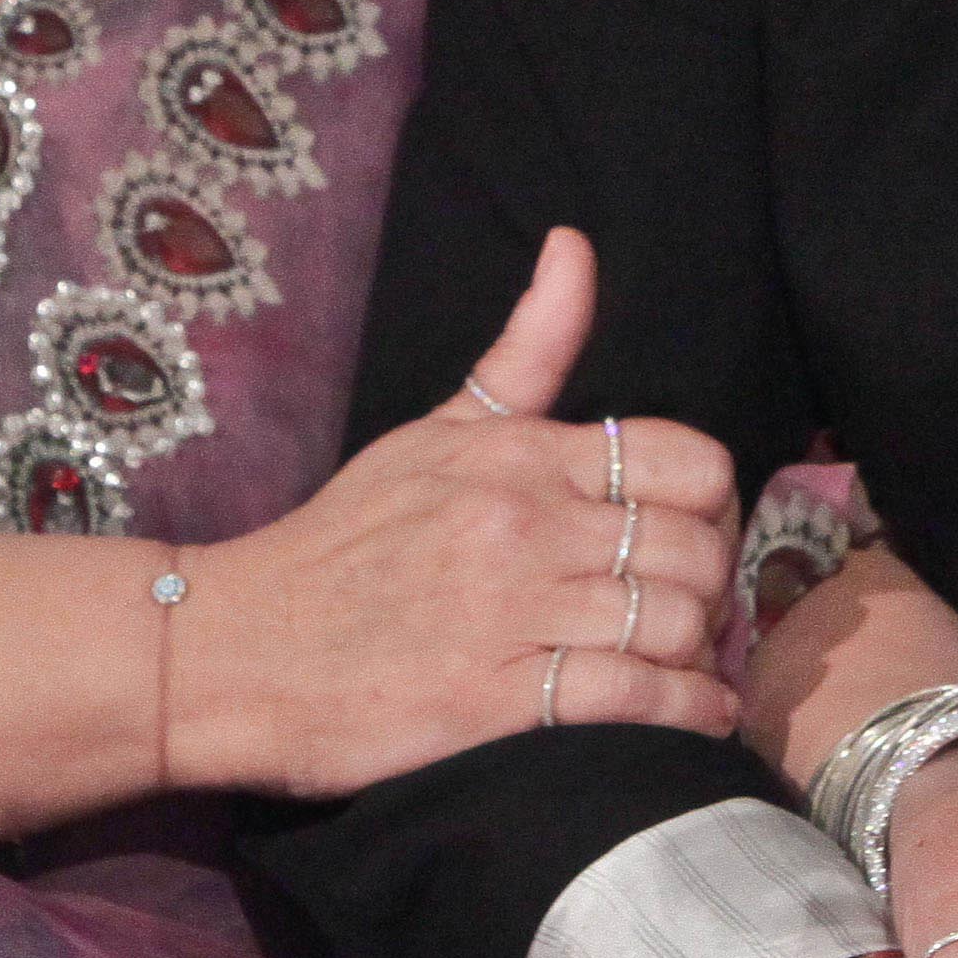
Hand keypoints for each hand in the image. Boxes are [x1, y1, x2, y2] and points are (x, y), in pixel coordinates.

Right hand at [175, 231, 738, 793]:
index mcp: (520, 454)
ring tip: (689, 662)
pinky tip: (695, 713)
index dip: (714, 504)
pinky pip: (635, 698)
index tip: (697, 534)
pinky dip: (686, 710)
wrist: (242, 646)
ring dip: (699, 651)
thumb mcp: (435, 430)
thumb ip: (527, 348)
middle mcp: (525, 524)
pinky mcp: (498, 699)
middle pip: (696, 549)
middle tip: (698, 609)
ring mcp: (513, 611)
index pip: (688, 461)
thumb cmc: (345, 540)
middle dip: (714, 585)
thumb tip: (576, 245)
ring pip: (674, 622)